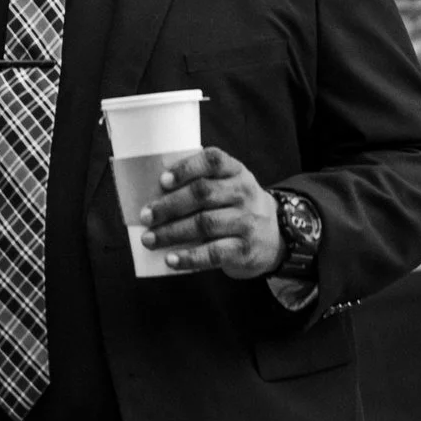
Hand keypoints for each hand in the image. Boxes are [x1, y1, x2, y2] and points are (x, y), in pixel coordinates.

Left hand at [136, 147, 283, 278]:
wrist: (274, 238)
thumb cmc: (235, 208)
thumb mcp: (228, 187)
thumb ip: (201, 185)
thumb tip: (150, 195)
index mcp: (236, 171)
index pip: (213, 160)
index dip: (186, 168)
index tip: (162, 180)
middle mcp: (244, 192)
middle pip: (203, 193)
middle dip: (169, 205)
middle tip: (145, 216)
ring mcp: (248, 221)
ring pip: (205, 223)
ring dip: (172, 232)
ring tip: (149, 239)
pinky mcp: (245, 249)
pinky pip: (213, 253)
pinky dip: (189, 257)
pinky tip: (170, 259)